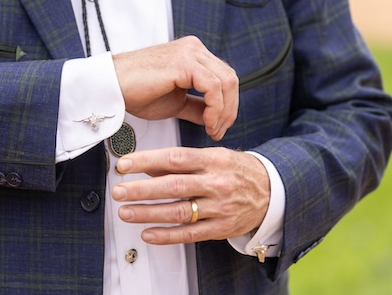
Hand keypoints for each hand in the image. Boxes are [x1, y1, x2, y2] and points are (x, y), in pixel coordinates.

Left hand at [111, 147, 269, 243]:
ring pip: (178, 212)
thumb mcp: (213, 156)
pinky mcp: (220, 228)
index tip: (124, 164)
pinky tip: (147, 233)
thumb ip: (181, 161)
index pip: (174, 158)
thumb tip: (146, 164)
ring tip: (125, 211)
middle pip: (173, 186)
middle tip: (118, 190)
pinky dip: (166, 235)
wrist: (272, 190)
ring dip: (148, 213)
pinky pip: (190, 234)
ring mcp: (219, 207)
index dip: (146, 160)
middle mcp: (215, 183)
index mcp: (212, 160)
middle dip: (141, 189)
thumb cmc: (236, 170)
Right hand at [112, 36, 237, 140]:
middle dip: (230, 109)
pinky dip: (215, 108)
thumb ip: (196, 106)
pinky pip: (213, 86)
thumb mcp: (175, 102)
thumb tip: (215, 118)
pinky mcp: (185, 62)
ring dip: (224, 111)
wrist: (111, 87)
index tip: (218, 127)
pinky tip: (207, 122)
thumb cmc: (135, 93)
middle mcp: (194, 48)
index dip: (227, 105)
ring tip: (212, 129)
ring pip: (226, 82)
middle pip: (230, 78)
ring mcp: (190, 52)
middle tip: (218, 131)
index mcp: (193, 54)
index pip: (223, 77)